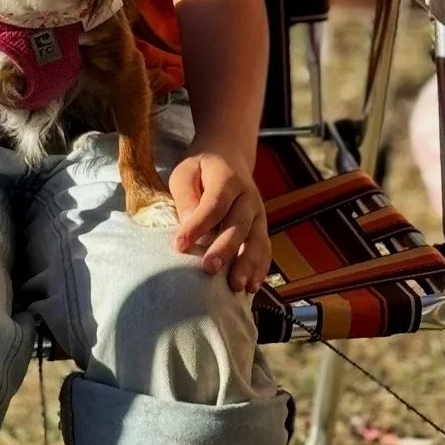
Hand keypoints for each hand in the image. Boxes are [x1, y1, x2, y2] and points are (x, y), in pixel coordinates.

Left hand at [168, 145, 270, 293]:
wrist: (229, 156)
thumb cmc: (201, 169)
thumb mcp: (186, 172)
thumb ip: (186, 196)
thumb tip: (187, 225)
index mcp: (227, 178)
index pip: (214, 204)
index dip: (198, 225)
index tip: (179, 245)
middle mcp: (248, 196)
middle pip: (239, 224)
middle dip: (225, 249)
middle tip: (209, 269)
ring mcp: (259, 213)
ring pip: (257, 240)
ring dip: (248, 264)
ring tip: (236, 287)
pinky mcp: (262, 228)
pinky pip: (265, 249)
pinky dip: (260, 269)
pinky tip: (251, 287)